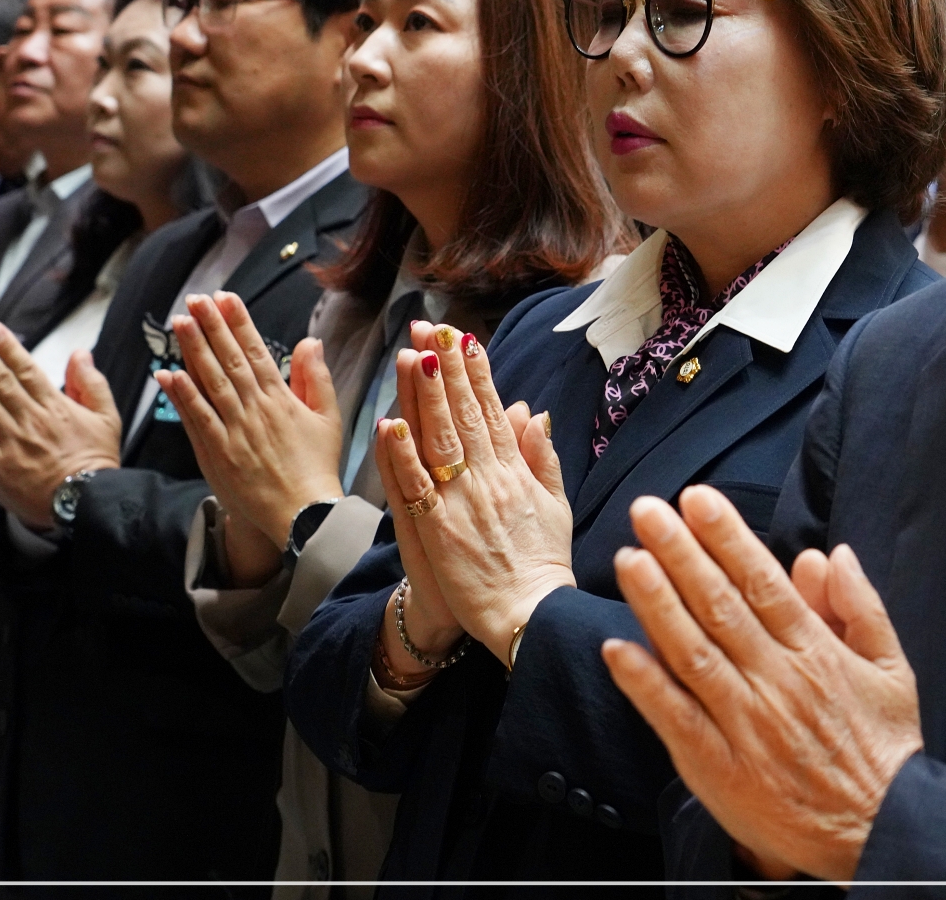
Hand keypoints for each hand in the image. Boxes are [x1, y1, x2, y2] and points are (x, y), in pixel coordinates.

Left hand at [0, 320, 121, 529]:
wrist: (87, 503)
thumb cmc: (95, 461)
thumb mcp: (107, 418)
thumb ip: (92, 383)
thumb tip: (81, 353)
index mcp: (55, 407)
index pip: (26, 369)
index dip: (6, 346)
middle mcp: (31, 420)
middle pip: (0, 381)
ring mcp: (13, 443)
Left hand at [155, 291, 344, 561]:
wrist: (305, 514)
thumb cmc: (318, 467)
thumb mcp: (328, 418)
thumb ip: (316, 378)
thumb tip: (310, 341)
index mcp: (281, 399)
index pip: (256, 351)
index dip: (239, 322)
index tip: (225, 297)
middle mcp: (255, 409)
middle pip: (229, 359)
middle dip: (211, 326)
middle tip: (195, 299)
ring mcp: (234, 430)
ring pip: (210, 382)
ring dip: (193, 350)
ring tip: (179, 322)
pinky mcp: (218, 453)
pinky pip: (198, 418)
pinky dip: (183, 395)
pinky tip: (168, 374)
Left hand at [384, 321, 574, 666]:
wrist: (531, 617)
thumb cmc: (541, 565)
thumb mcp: (554, 505)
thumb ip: (543, 457)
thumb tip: (533, 412)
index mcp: (516, 472)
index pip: (491, 410)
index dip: (476, 372)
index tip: (463, 338)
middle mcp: (489, 479)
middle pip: (463, 414)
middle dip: (445, 368)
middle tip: (430, 328)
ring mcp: (462, 503)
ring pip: (439, 440)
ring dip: (423, 396)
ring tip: (411, 356)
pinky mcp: (439, 530)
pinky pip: (417, 487)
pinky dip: (403, 456)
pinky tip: (391, 424)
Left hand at [602, 487, 924, 882]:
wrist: (879, 835)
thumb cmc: (883, 751)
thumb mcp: (893, 670)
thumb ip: (860, 607)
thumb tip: (829, 554)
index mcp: (816, 654)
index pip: (763, 583)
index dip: (727, 537)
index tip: (697, 499)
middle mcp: (777, 682)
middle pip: (720, 606)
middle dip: (680, 553)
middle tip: (647, 510)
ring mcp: (745, 725)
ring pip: (693, 653)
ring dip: (656, 603)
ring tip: (628, 559)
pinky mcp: (718, 768)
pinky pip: (675, 718)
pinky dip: (644, 683)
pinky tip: (617, 648)